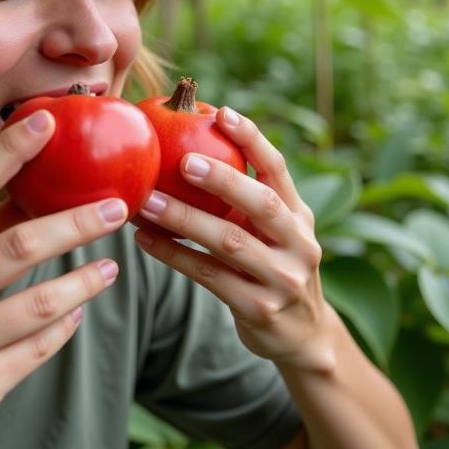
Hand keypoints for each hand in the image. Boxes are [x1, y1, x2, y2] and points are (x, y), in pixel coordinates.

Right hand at [0, 109, 127, 448]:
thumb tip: (31, 193)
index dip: (7, 150)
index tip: (46, 121)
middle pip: (21, 243)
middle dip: (78, 222)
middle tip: (116, 209)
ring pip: (44, 301)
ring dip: (87, 280)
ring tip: (110, 267)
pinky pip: (41, 346)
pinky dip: (66, 324)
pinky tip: (78, 311)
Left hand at [134, 107, 336, 373]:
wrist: (303, 335)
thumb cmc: (273, 266)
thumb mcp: (275, 232)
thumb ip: (247, 200)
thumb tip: (186, 149)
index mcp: (300, 215)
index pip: (279, 169)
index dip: (253, 140)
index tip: (222, 113)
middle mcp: (299, 243)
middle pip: (262, 204)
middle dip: (222, 179)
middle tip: (182, 160)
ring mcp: (282, 278)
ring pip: (229, 242)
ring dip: (184, 219)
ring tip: (146, 202)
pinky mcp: (259, 309)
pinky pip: (209, 276)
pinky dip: (175, 255)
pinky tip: (145, 240)